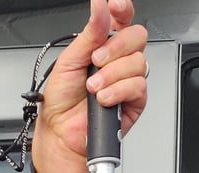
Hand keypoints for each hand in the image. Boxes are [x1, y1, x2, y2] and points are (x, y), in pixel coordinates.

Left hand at [32, 0, 147, 172]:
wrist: (60, 134)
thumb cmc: (62, 101)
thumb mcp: (69, 61)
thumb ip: (89, 34)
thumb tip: (99, 6)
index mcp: (102, 45)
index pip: (121, 18)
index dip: (122, 9)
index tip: (114, 5)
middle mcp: (118, 60)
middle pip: (137, 36)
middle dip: (116, 47)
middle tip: (95, 61)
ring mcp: (128, 79)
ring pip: (138, 62)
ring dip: (112, 75)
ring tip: (93, 88)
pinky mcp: (135, 100)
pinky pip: (138, 85)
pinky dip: (118, 90)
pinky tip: (104, 98)